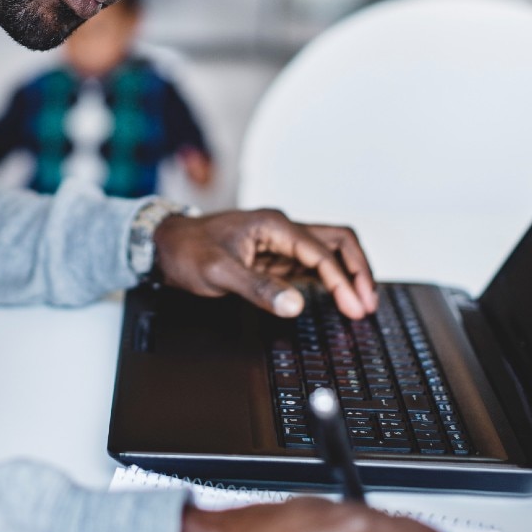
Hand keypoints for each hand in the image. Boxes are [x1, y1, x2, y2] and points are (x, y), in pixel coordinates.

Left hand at [153, 208, 376, 318]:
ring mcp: (279, 242)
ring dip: (347, 274)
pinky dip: (330, 280)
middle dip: (357, 270)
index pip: (320, 251)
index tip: (355, 307)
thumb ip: (257, 288)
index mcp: (273, 224)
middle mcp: (281, 229)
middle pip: (336, 241)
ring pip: (328, 252)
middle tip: (368, 304)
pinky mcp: (274, 257)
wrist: (164, 245)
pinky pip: (312, 265)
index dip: (342, 280)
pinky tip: (338, 298)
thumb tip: (294, 303)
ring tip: (361, 304)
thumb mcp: (218, 272)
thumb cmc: (187, 250)